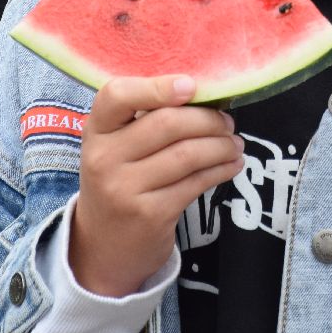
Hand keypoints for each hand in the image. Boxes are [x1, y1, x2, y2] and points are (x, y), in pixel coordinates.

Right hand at [67, 75, 242, 296]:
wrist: (102, 246)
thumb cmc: (120, 181)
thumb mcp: (116, 147)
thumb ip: (145, 118)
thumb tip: (205, 95)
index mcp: (97, 131)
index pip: (117, 95)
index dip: (157, 87)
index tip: (191, 86)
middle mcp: (104, 158)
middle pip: (167, 124)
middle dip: (208, 119)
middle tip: (227, 123)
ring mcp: (125, 189)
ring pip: (188, 154)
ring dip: (221, 146)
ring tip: (234, 144)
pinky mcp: (150, 214)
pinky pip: (196, 182)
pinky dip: (221, 169)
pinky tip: (231, 164)